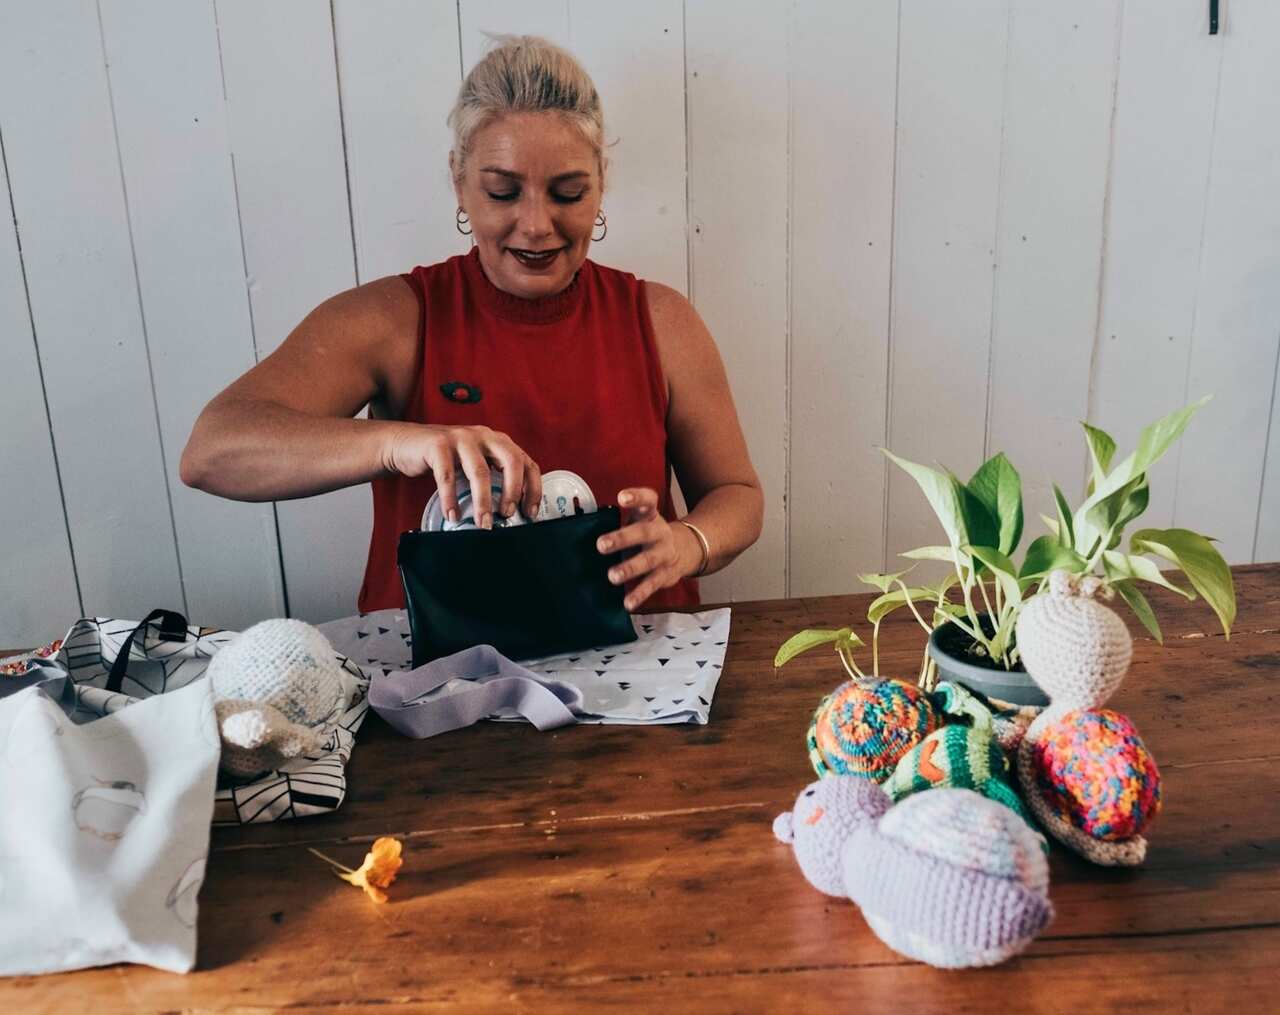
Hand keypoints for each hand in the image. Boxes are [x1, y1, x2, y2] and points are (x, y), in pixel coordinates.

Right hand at [383, 424, 540, 527]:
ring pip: (480, 471)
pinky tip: (452, 515)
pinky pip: (447, 475)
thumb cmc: (445, 460)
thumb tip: (510, 515)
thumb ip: (492, 478)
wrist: (406, 444)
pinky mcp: (437, 444)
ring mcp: (461, 438)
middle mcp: (484, 436)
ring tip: (483, 523)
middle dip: (513, 491)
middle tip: (507, 514)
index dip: (532, 488)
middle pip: (510, 461)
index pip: (526, 462)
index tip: (530, 512)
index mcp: (498, 441)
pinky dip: (451, 498)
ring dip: (483, 501)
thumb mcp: (474, 464)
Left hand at [596, 488, 697, 610]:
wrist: (687, 549)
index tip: (621, 497)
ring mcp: (665, 554)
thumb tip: (583, 528)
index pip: (648, 501)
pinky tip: (627, 603)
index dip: (636, 497)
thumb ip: (621, 521)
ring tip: (612, 576)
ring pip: (649, 560)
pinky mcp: (666, 574)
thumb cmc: (650, 534)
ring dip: (630, 568)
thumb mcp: (641, 520)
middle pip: (644, 532)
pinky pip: (652, 584)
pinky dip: (640, 594)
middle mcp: (660, 532)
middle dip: (622, 538)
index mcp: (651, 515)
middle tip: (601, 545)